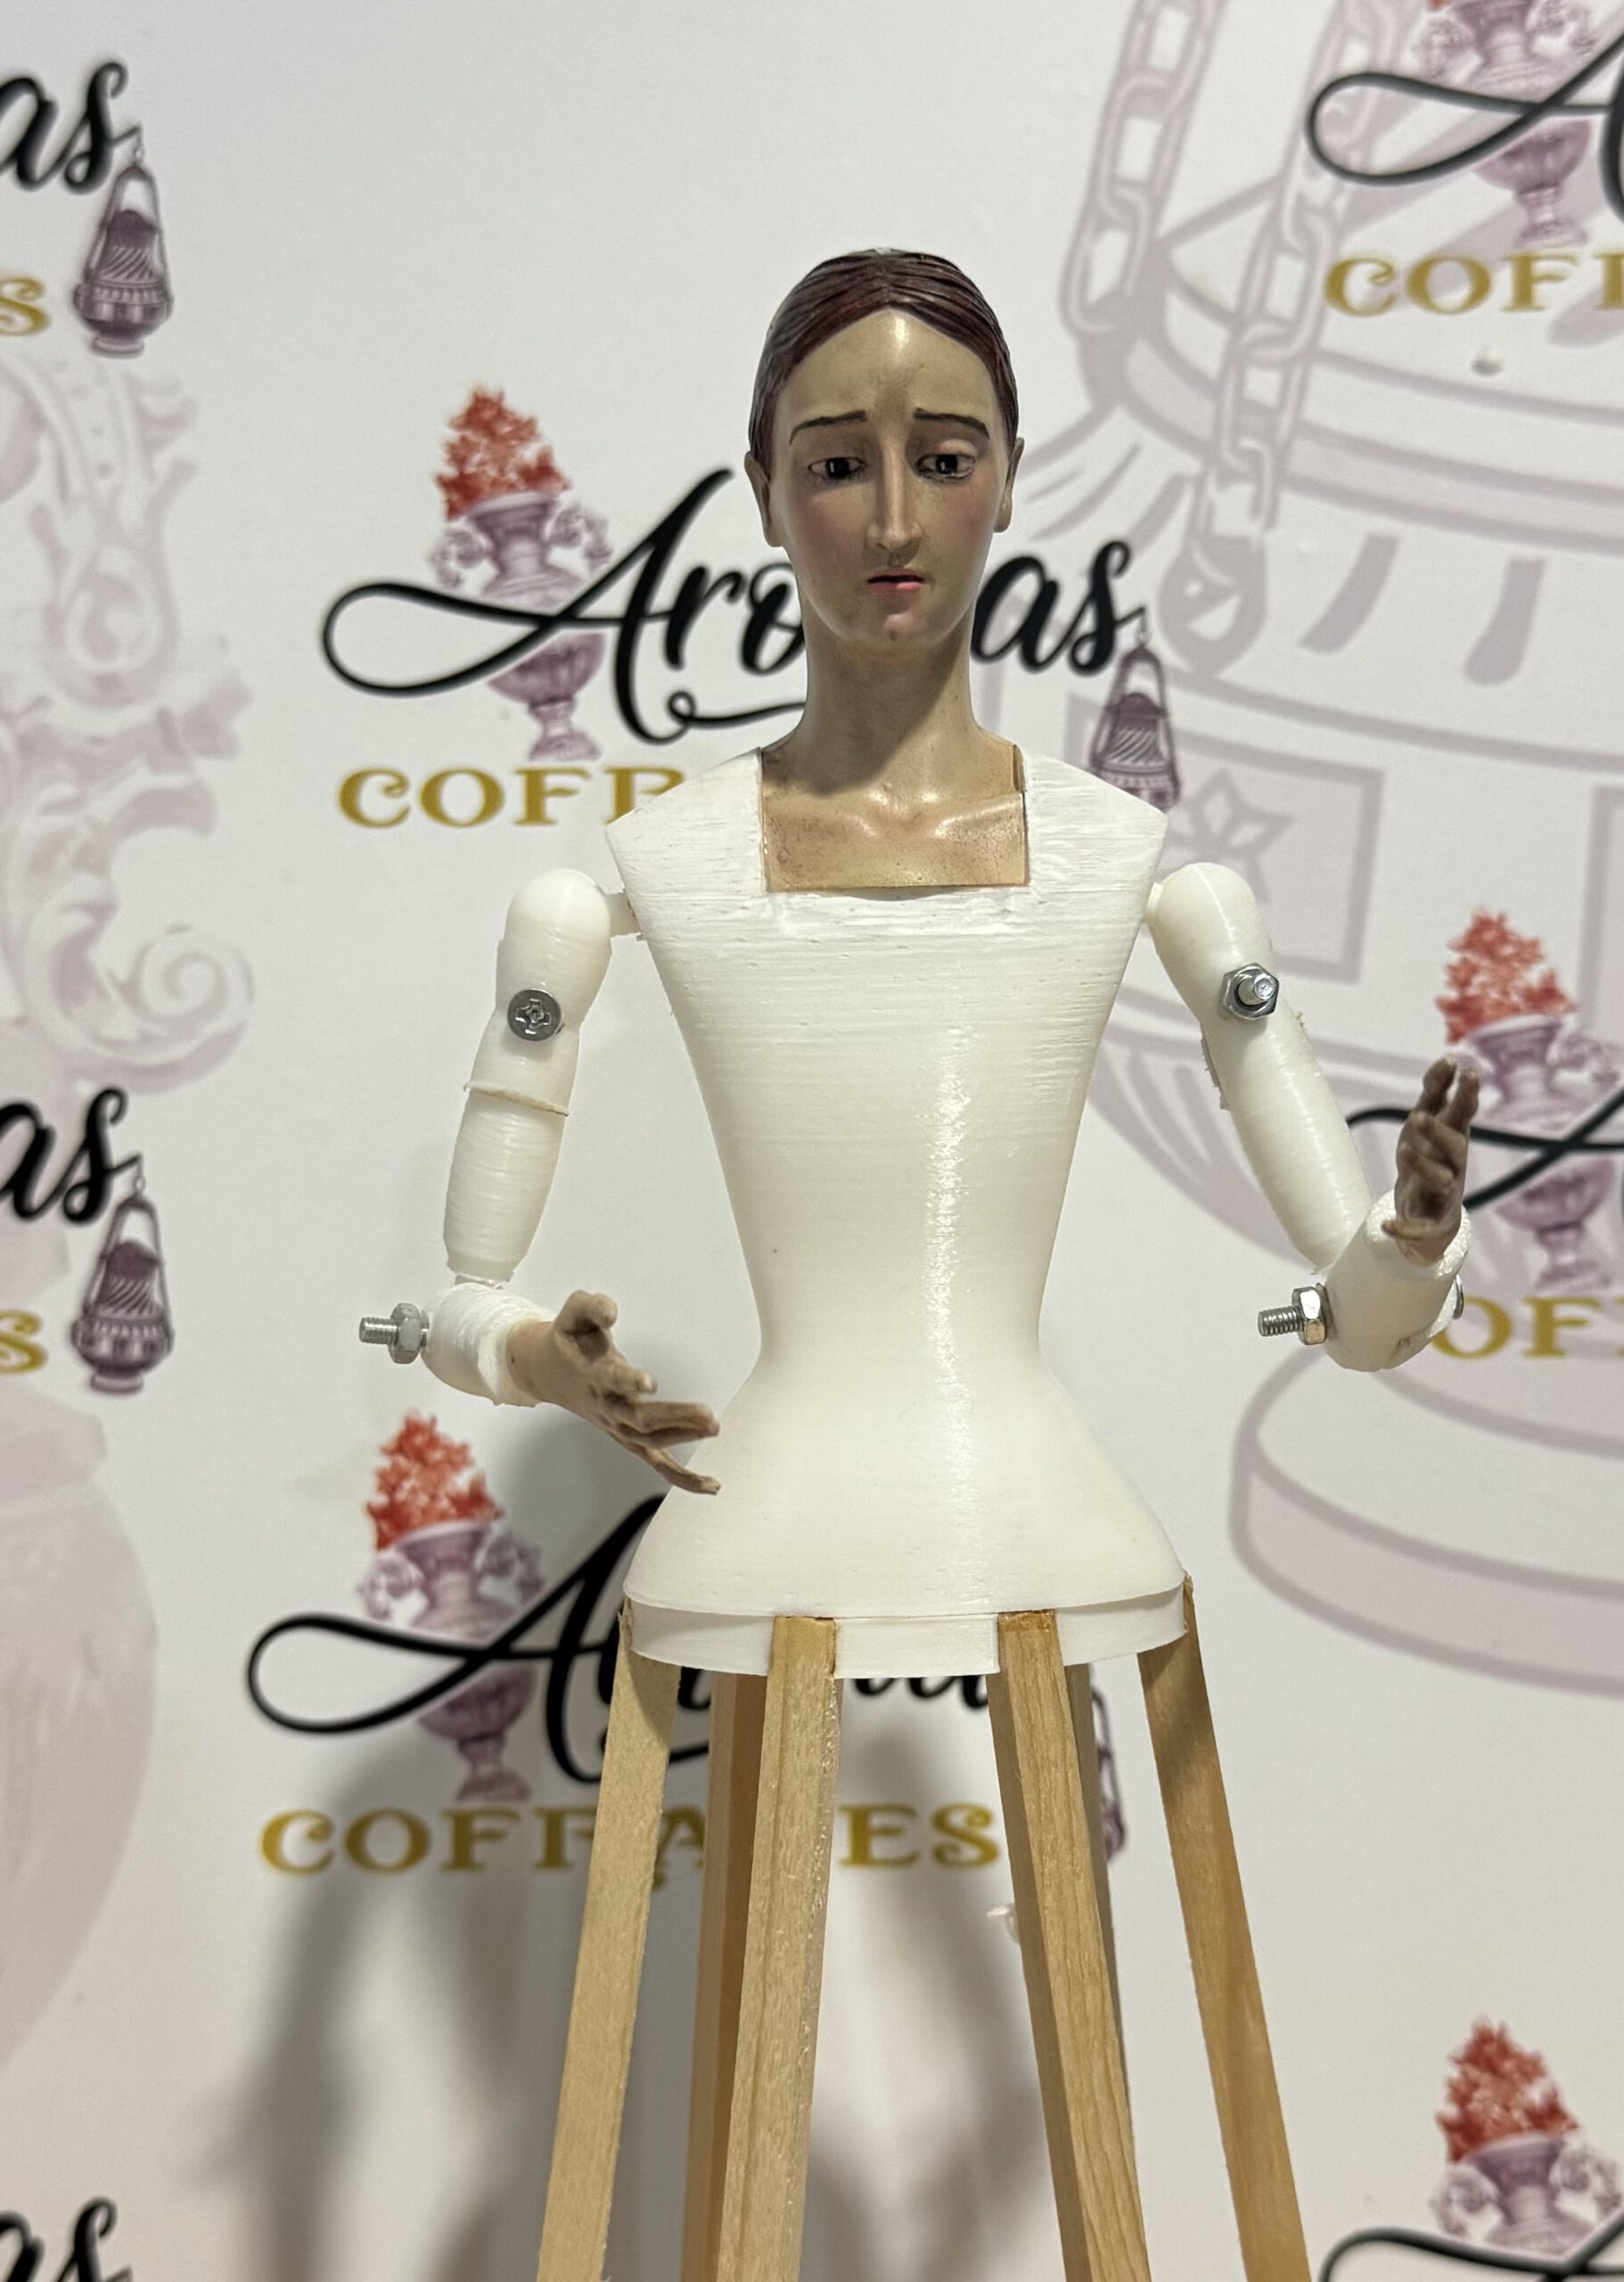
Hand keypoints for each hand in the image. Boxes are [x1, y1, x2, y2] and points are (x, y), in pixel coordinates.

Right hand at [506, 1291, 719, 1493]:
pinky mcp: (627, 1438)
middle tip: (708, 1415)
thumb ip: (591, 1306)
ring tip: (714, 1427)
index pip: (612, 1381)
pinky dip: (682, 1477)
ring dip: (683, 1437)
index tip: (649, 1383)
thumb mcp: (573, 1313)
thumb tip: (611, 1311)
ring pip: (651, 1442)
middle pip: (640, 1420)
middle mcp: (605, 1406)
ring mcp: (616, 1426)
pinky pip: (656, 1463)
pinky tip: (712, 1485)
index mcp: (593, 1374)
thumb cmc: (569, 1338)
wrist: (546, 1370)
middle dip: (674, 1417)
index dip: (629, 1382)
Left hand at [1382, 1055, 1477, 1265]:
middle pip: (1454, 1148)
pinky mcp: (1428, 1222)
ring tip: (1402, 1151)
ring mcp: (1443, 1194)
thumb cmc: (1429, 1158)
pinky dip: (1404, 1229)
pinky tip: (1387, 1226)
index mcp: (1453, 1140)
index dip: (1467, 1095)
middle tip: (1418, 1117)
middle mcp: (1453, 1166)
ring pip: (1439, 1181)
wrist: (1426, 1214)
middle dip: (1438, 1134)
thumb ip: (1436, 1092)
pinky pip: (1419, 1227)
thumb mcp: (1428, 1123)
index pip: (1463, 1116)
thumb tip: (1449, 1058)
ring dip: (1422, 1167)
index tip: (1469, 1072)